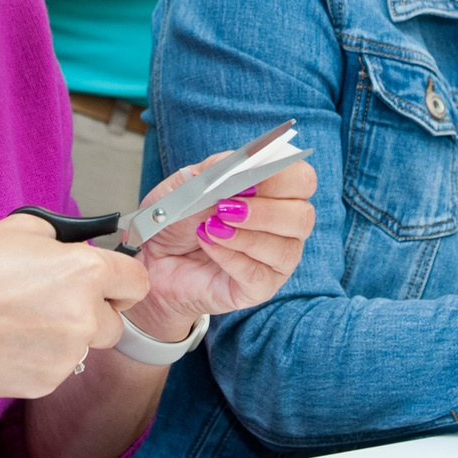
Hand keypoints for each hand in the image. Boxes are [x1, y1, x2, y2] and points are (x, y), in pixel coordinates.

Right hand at [0, 214, 147, 398]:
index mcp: (85, 272)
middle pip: (116, 322)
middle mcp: (84, 317)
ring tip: (19, 322)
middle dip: (94, 312)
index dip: (122, 281)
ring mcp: (66, 356)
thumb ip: (63, 241)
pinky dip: (41, 359)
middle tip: (53, 302)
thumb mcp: (21, 230)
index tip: (111, 284)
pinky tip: (8, 343)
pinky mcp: (45, 383)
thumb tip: (79, 251)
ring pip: (84, 348)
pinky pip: (57, 369)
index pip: (137, 283)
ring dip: (65, 337)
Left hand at [129, 154, 317, 341]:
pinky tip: (208, 244)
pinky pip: (258, 274)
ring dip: (244, 236)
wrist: (155, 260)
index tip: (247, 179)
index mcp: (277, 192)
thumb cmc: (180, 218)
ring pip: (285, 249)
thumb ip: (215, 172)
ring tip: (210, 227)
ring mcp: (276, 261)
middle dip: (265, 211)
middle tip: (226, 208)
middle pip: (302, 216)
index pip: (302, 180)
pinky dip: (230, 257)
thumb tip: (237, 168)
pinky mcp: (260, 288)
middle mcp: (285, 227)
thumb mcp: (188, 184)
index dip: (280, 177)